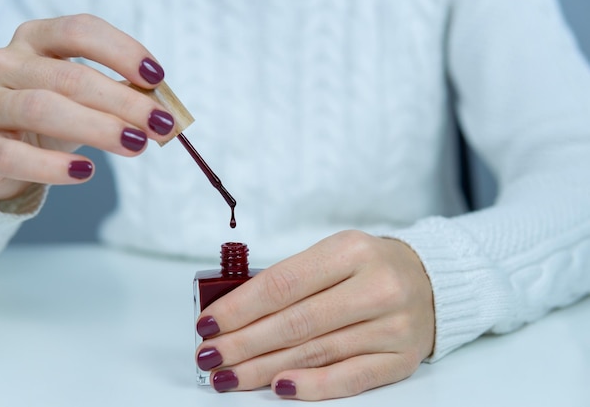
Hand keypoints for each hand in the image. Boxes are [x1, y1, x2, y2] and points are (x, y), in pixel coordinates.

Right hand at [0, 14, 173, 204]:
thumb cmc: (56, 118)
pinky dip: (54, 166)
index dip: (122, 51)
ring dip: (98, 128)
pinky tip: (86, 171)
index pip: (79, 31)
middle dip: (123, 101)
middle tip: (161, 124)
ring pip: (42, 110)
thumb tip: (164, 109)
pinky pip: (14, 156)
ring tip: (136, 145)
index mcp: (36, 40)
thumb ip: (121, 96)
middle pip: (69, 77)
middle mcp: (7, 63)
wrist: (6, 156)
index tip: (157, 77)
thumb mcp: (88, 99)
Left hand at [195, 230, 434, 400]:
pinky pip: (350, 377)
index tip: (207, 324)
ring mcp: (392, 324)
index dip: (240, 308)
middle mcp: (376, 286)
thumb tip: (234, 312)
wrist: (431, 281)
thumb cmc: (368, 267)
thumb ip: (289, 280)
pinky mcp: (400, 358)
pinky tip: (278, 388)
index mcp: (351, 250)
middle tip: (209, 356)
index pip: (283, 283)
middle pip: (295, 322)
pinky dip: (312, 385)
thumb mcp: (332, 255)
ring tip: (229, 376)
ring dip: (264, 368)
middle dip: (243, 343)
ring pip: (316, 352)